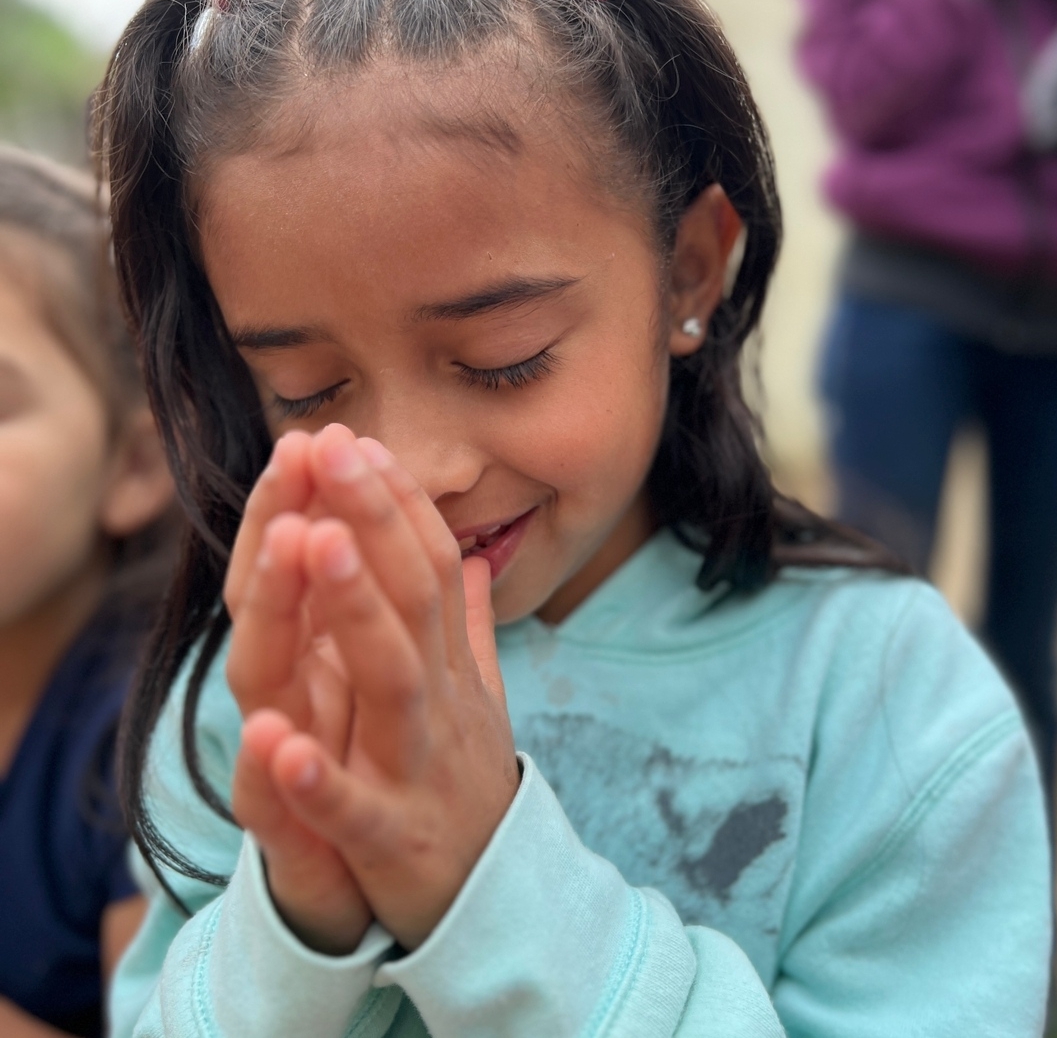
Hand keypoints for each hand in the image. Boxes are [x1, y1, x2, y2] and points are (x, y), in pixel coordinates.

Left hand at [245, 425, 520, 951]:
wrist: (498, 898)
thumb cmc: (467, 778)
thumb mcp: (477, 693)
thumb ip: (470, 624)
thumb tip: (474, 556)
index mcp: (449, 665)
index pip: (431, 566)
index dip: (397, 503)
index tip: (359, 439)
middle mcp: (441, 700)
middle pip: (413, 598)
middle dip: (373, 519)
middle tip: (338, 443)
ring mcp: (421, 766)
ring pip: (391, 678)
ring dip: (355, 609)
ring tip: (315, 539)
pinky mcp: (396, 840)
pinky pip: (354, 808)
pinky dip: (319, 779)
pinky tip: (276, 743)